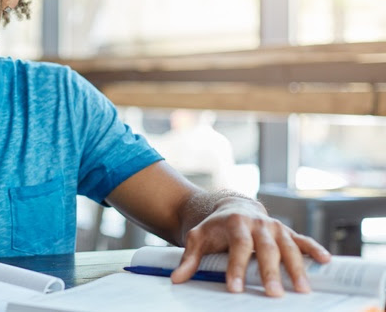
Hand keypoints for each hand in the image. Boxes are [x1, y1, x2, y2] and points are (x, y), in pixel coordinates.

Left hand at [170, 197, 330, 296]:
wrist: (232, 208)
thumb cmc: (214, 227)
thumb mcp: (197, 238)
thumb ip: (189, 259)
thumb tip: (177, 279)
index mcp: (235, 223)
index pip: (237, 246)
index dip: (236, 268)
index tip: (235, 288)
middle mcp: (258, 224)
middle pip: (266, 249)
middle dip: (270, 272)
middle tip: (273, 295)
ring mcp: (274, 227)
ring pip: (288, 247)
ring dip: (296, 267)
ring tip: (301, 290)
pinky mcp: (286, 232)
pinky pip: (303, 240)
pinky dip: (314, 249)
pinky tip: (325, 261)